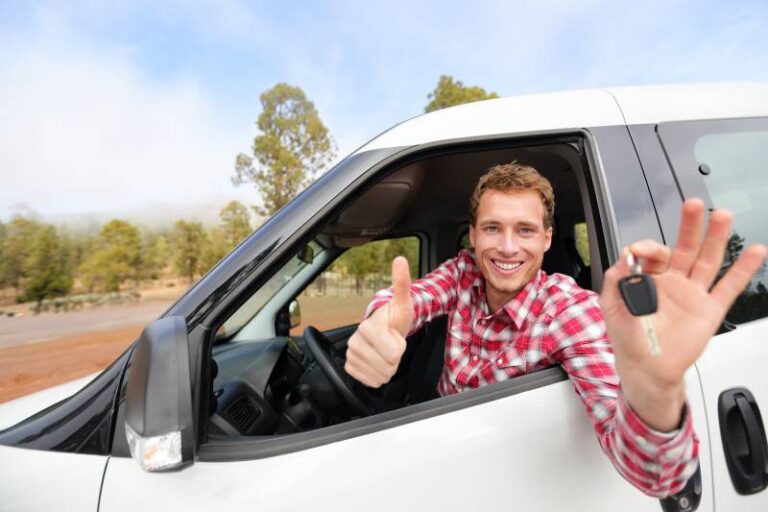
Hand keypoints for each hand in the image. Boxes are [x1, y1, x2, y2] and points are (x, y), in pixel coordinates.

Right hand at [344, 256, 413, 386]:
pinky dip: (377, 375)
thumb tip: (400, 260)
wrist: (382, 329)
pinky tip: (377, 361)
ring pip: (379, 376)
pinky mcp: (350, 367)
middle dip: (394, 359)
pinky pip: (369, 381)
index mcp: (368, 327)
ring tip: (384, 352)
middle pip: (387, 367)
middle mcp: (355, 341)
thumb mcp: (402, 303)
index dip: (400, 347)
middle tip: (390, 345)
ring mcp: (351, 355)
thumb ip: (401, 283)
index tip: (395, 336)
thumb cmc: (394, 318)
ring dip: (387, 368)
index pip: (394, 353)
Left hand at [600, 199, 766, 430]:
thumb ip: (615, 279)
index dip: (647, 248)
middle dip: (689, 226)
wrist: (646, 368)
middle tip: (694, 205)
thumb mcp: (611, 305)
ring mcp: (693, 294)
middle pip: (685, 247)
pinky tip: (754, 251)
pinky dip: (743, 270)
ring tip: (722, 216)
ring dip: (715, 238)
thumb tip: (624, 257)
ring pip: (707, 260)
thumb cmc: (628, 337)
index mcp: (648, 278)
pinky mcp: (709, 310)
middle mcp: (673, 282)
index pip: (653, 253)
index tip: (638, 252)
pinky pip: (729, 287)